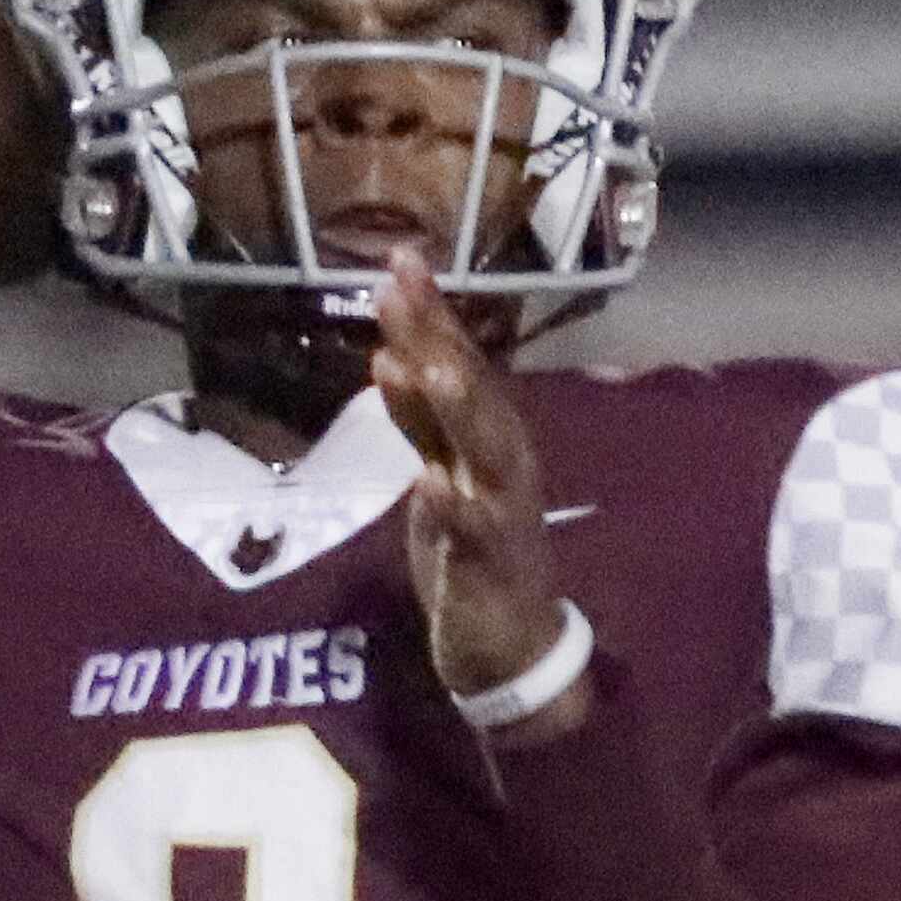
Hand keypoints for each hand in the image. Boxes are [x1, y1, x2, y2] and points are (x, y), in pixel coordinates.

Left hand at [370, 248, 586, 740]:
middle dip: (438, 335)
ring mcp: (501, 509)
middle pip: (469, 389)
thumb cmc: (472, 546)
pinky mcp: (490, 562)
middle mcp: (503, 460)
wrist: (509, 641)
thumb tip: (391, 349)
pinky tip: (431, 484)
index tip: (399, 259)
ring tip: (428, 365)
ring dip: (458, 408)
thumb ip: (418, 416)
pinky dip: (452, 506)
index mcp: (489, 436)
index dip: (431, 313)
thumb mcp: (439, 468)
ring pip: (483, 450)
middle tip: (404, 281)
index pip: (456, 363)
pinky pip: (473, 531)